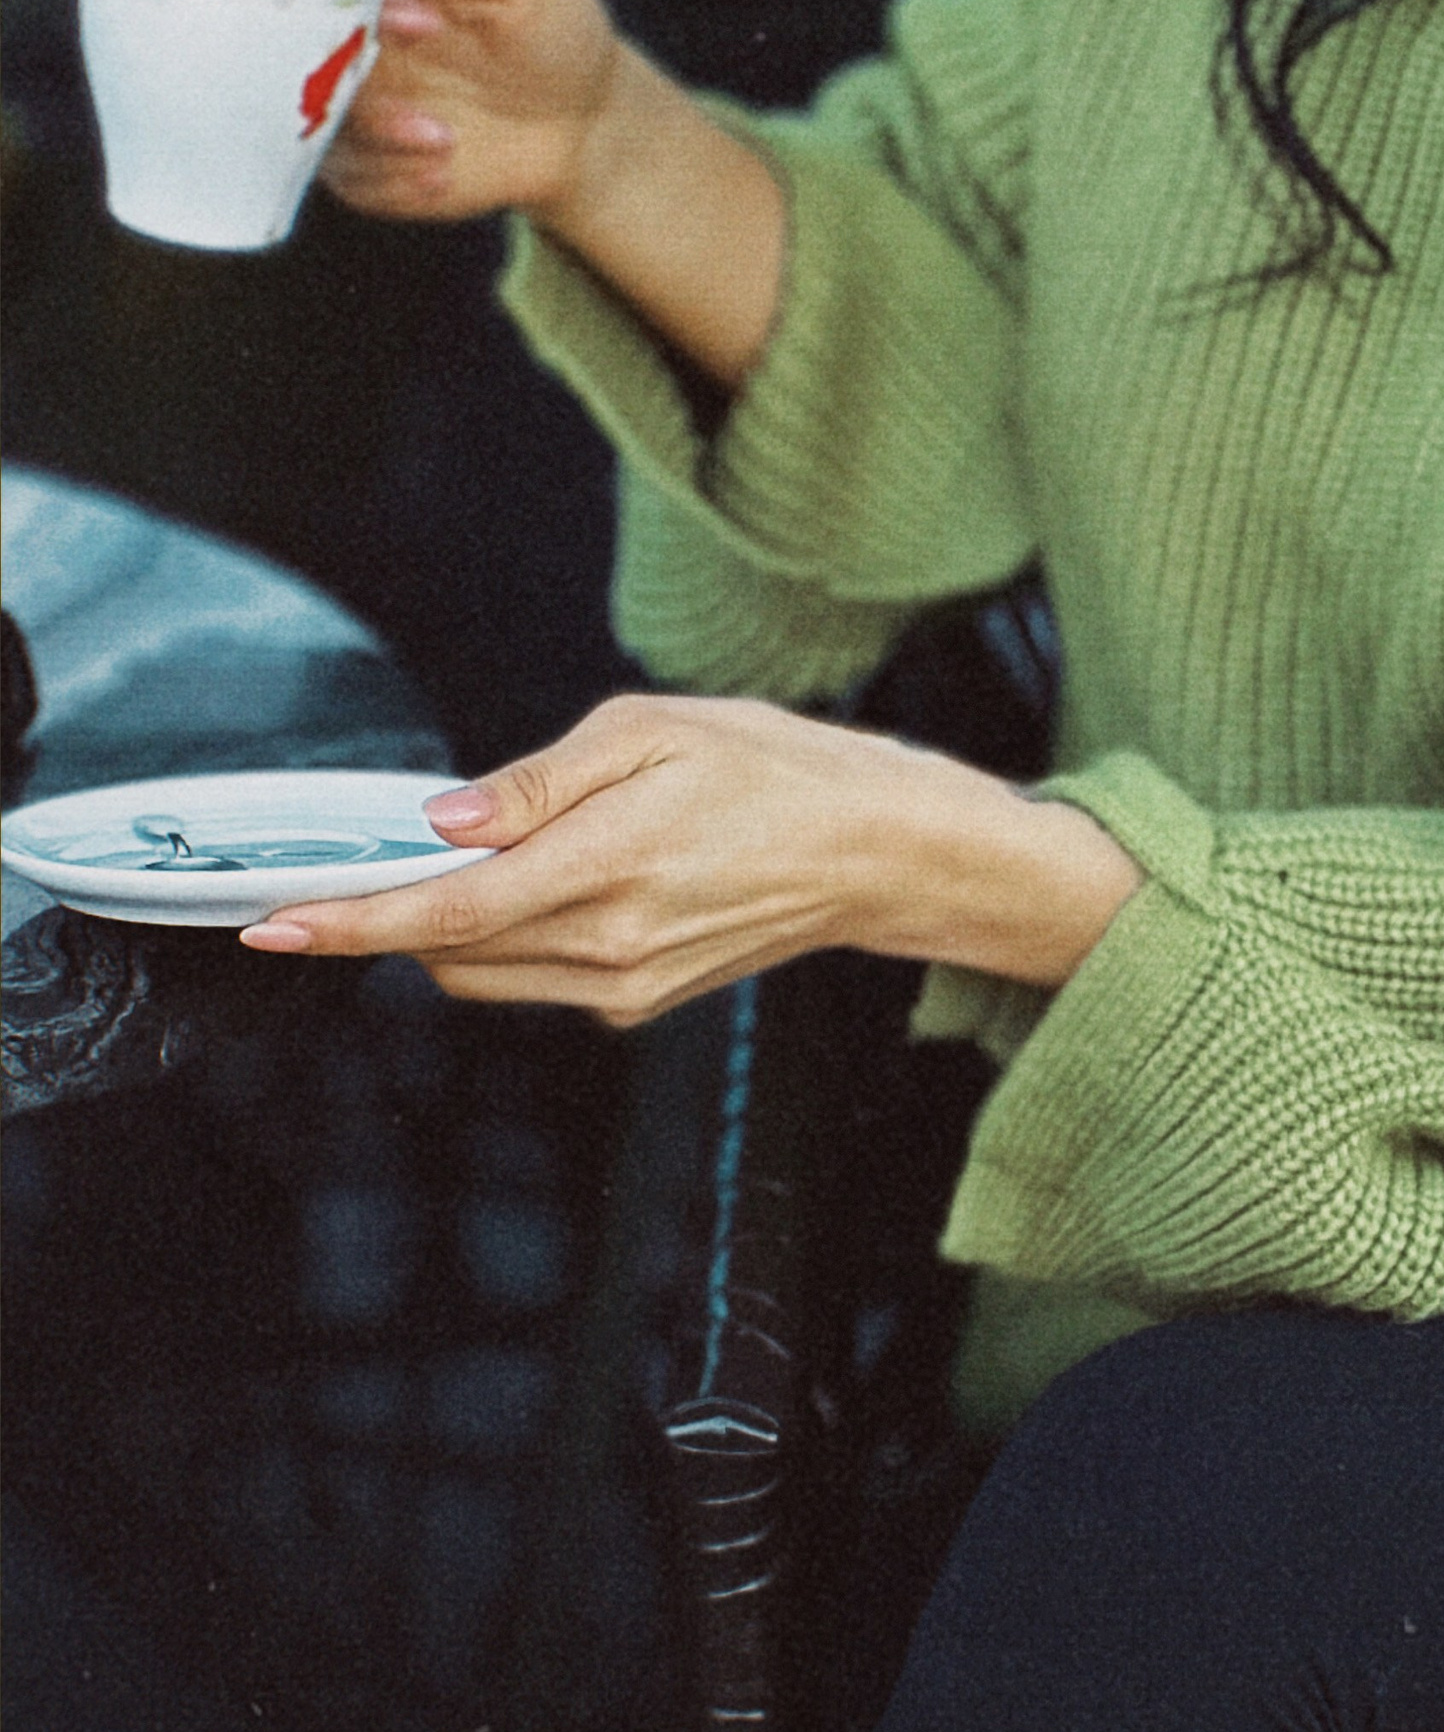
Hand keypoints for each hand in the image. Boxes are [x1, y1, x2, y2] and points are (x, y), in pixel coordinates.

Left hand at [237, 693, 1142, 1024]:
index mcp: (607, 868)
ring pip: (483, 972)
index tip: (272, 923)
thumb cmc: (780, 769)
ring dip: (448, 924)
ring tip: (485, 852)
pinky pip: (536, 978)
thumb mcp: (656, 730)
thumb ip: (538, 782)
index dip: (346, 921)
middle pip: (445, 951)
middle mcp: (609, 946)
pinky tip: (551, 879)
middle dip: (392, 910)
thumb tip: (445, 823)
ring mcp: (626, 985)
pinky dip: (508, 936)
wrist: (882, 852)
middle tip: (388, 844)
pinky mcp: (642, 1001)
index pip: (442, 912)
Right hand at [321, 0, 624, 225]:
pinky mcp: (368, 164)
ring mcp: (354, 106)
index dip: (364, 6)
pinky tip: (444, 173)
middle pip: (300, 59)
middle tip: (424, 101)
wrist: (585, 118)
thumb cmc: (553, 24)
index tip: (428, 23)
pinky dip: (393, 180)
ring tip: (445, 140)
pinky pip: (349, 178)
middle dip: (358, 82)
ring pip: (315, 124)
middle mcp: (350, 43)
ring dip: (377, 137)